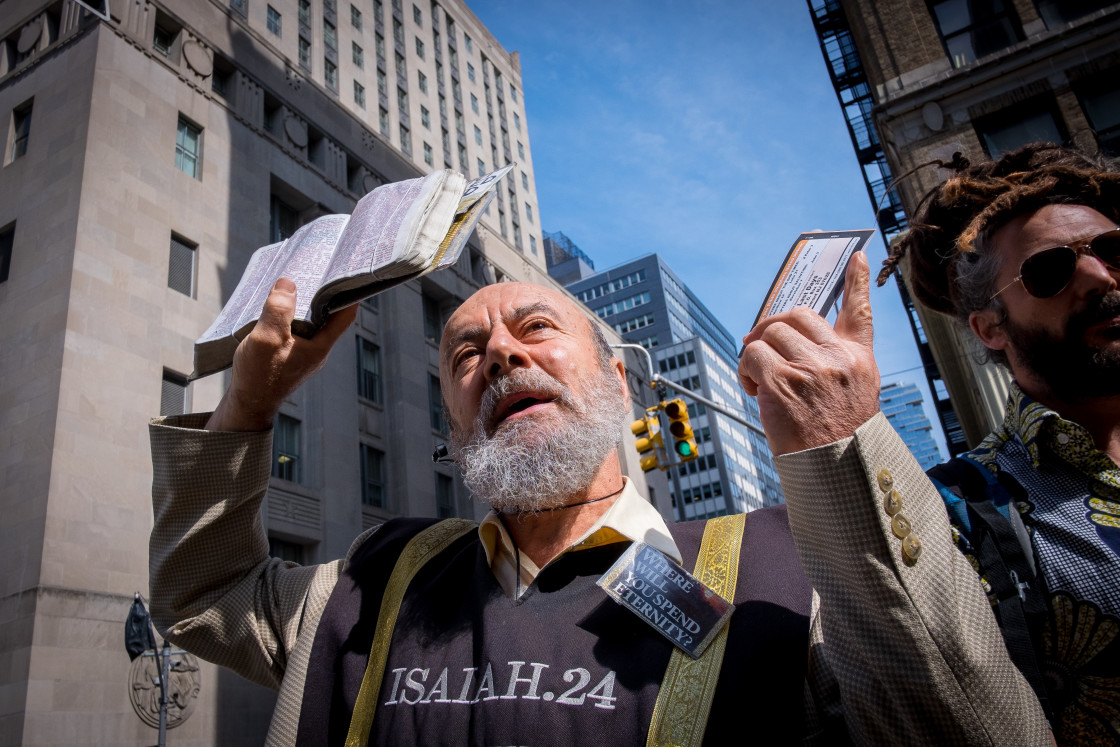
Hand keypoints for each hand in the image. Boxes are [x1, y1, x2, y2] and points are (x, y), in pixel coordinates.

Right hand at [206, 279, 357, 431]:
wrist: (246, 405)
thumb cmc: (258, 376)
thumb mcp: (267, 338)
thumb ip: (279, 310)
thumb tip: (288, 283)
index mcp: (320, 347)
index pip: (344, 315)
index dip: (348, 293)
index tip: (347, 272)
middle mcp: (317, 350)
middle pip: (328, 316)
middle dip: (323, 293)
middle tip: (318, 268)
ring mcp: (304, 354)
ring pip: (310, 323)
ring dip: (304, 304)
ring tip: (296, 281)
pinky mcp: (290, 356)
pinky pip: (296, 331)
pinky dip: (291, 316)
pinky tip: (278, 307)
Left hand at [738, 252, 879, 455]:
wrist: (837, 473)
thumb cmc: (837, 440)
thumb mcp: (853, 397)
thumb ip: (832, 366)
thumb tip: (788, 343)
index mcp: (859, 360)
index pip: (860, 312)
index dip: (856, 282)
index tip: (854, 258)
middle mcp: (838, 358)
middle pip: (796, 315)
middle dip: (770, 326)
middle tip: (758, 346)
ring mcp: (812, 368)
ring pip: (769, 333)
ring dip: (755, 352)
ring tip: (760, 381)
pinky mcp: (784, 382)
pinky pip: (752, 355)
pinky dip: (745, 370)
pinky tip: (755, 392)